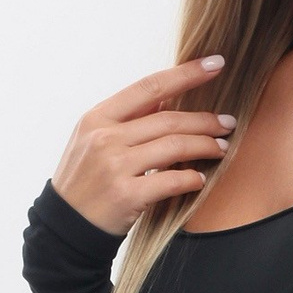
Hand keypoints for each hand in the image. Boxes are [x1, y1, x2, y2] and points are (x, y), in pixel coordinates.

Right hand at [52, 58, 235, 236]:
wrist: (64, 227)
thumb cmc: (85, 181)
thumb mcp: (93, 141)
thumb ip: (127, 120)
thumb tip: (168, 97)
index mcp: (98, 118)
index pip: (149, 87)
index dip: (186, 74)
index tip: (216, 64)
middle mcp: (105, 138)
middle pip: (168, 119)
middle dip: (205, 120)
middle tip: (227, 123)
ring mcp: (115, 167)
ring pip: (174, 147)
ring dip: (204, 146)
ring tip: (221, 148)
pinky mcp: (126, 196)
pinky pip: (171, 181)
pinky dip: (191, 179)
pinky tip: (200, 179)